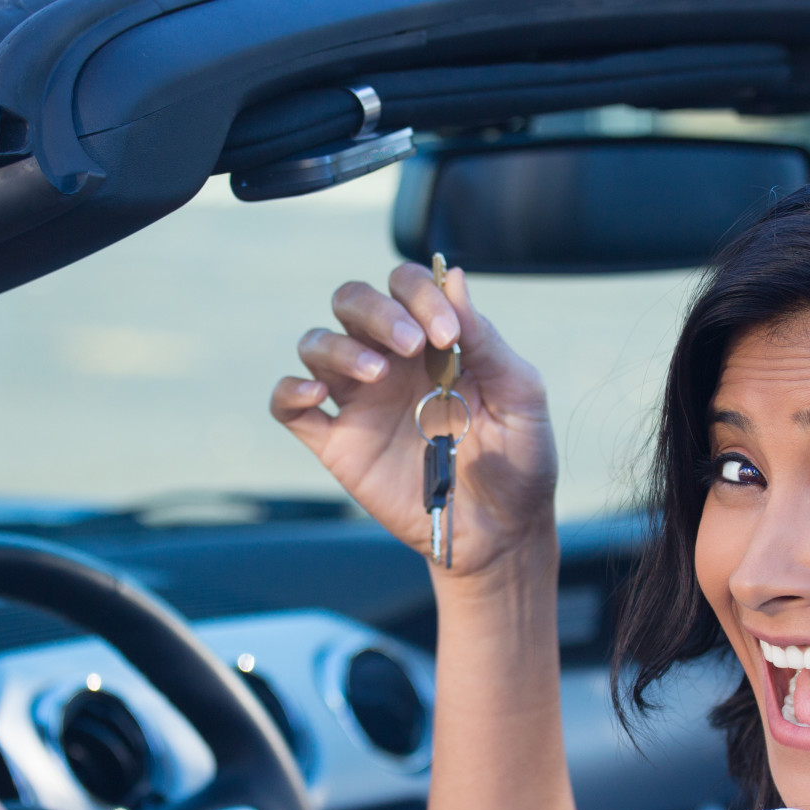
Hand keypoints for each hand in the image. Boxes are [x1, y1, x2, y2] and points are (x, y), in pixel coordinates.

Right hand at [270, 263, 556, 575]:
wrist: (500, 532)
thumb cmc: (518, 461)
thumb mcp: (519, 395)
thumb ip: (486, 339)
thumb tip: (455, 276)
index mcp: (434, 342)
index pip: (406, 286)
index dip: (420, 295)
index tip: (447, 335)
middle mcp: (391, 362)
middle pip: (351, 302)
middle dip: (375, 310)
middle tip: (410, 344)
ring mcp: (360, 402)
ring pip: (316, 344)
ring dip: (338, 347)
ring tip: (377, 376)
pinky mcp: (338, 444)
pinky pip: (291, 407)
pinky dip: (290, 391)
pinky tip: (315, 394)